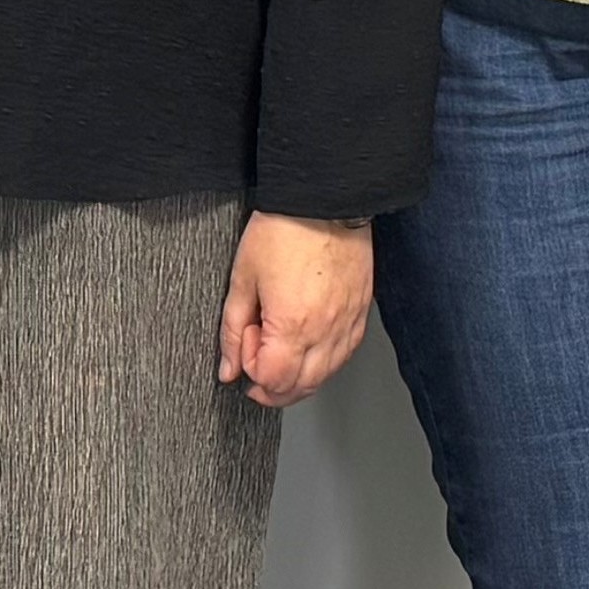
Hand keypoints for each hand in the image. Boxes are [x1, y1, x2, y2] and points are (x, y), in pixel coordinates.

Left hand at [220, 212, 374, 407]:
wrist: (323, 201)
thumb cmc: (284, 231)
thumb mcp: (242, 280)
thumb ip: (232, 330)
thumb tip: (228, 368)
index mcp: (292, 324)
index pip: (273, 379)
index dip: (251, 370)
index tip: (244, 342)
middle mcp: (325, 330)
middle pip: (301, 386)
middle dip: (273, 387)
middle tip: (256, 366)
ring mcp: (347, 322)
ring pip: (326, 375)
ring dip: (300, 379)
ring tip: (281, 358)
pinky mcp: (360, 312)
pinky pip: (345, 354)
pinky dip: (325, 362)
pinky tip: (310, 349)